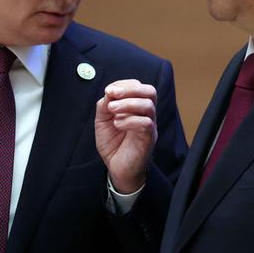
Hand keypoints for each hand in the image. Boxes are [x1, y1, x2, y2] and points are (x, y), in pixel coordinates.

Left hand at [95, 79, 157, 193]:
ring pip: (148, 105)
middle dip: (130, 89)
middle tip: (113, 94)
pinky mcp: (148, 138)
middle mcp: (146, 114)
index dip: (123, 84)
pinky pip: (146, 123)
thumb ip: (105, 104)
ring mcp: (149, 125)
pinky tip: (117, 124)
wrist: (117, 168)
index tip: (108, 91)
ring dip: (127, 103)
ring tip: (111, 110)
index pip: (138, 86)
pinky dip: (129, 120)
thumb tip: (110, 92)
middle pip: (150, 91)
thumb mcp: (103, 120)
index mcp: (136, 107)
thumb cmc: (112, 143)